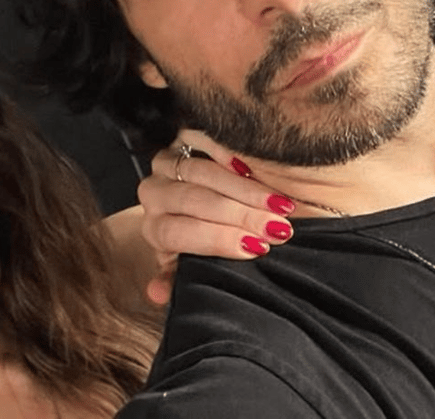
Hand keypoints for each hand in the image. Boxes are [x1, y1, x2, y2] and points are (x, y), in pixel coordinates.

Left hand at [139, 130, 295, 304]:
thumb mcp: (193, 262)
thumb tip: (157, 295)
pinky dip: (228, 154)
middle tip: (279, 227)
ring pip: (201, 172)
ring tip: (279, 204)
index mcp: (155, 229)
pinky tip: (254, 167)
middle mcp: (154, 193)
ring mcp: (166, 163)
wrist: (199, 203)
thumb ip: (179, 277)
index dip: (217, 240)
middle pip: (193, 201)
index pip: (177, 233)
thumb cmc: (204, 239)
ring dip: (244, 190)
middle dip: (240, 216)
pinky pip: (200, 141)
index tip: (257, 248)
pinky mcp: (181, 139)